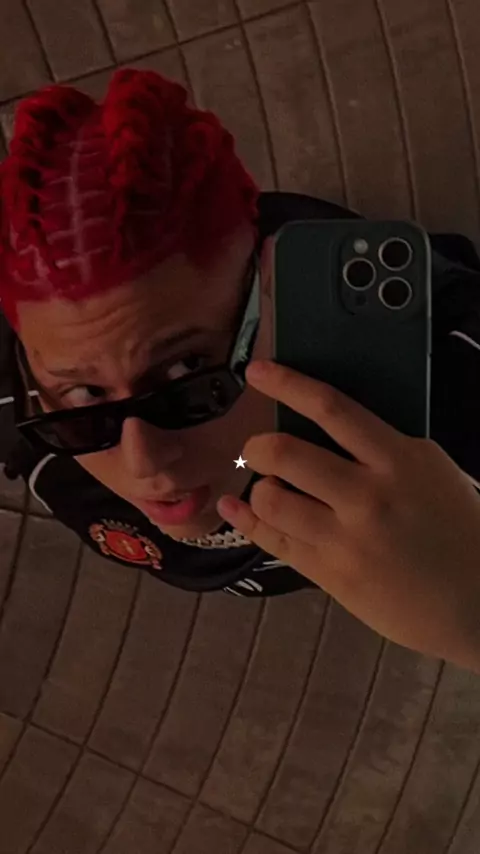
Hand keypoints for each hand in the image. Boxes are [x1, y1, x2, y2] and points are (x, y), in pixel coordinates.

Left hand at [217, 360, 479, 672]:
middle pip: (286, 454)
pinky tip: (235, 510)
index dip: (287, 384)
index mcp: (398, 460)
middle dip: (257, 446)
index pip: (331, 408)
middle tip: (257, 450)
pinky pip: (273, 542)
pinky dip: (247, 521)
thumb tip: (324, 423)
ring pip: (272, 501)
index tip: (257, 371)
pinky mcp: (332, 575)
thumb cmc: (459, 530)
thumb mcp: (430, 471)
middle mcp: (367, 496)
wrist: (477, 603)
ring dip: (260, 489)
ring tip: (270, 489)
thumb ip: (382, 447)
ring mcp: (346, 539)